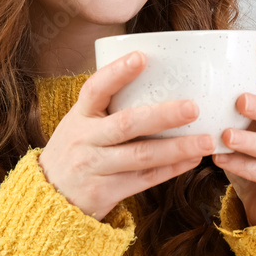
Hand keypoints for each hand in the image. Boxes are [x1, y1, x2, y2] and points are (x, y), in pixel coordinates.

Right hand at [38, 50, 216, 221]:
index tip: (142, 57)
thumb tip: (155, 76)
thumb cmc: (76, 150)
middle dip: (162, 115)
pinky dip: (171, 169)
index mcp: (79, 116)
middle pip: (126, 124)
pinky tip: (193, 160)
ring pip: (141, 156)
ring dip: (177, 148)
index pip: (95, 89)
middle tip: (193, 107)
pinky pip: (145, 179)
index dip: (117, 72)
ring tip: (206, 140)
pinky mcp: (107, 191)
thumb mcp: (80, 123)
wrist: (48, 198)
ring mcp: (96, 167)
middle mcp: (86, 140)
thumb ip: (108, 106)